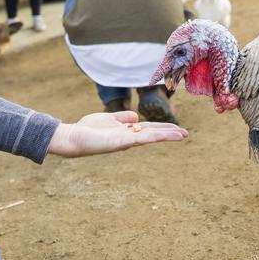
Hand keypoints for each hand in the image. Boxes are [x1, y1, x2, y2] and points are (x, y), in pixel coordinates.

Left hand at [46, 111, 187, 157]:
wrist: (73, 138)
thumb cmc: (88, 129)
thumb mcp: (108, 119)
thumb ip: (121, 118)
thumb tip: (136, 117)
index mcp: (126, 131)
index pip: (149, 129)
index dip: (163, 129)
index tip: (178, 129)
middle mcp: (128, 137)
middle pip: (153, 133)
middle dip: (169, 133)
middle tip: (186, 134)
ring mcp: (125, 141)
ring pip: (150, 137)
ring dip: (166, 136)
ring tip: (181, 136)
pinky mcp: (120, 142)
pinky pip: (139, 138)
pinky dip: (152, 136)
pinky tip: (163, 135)